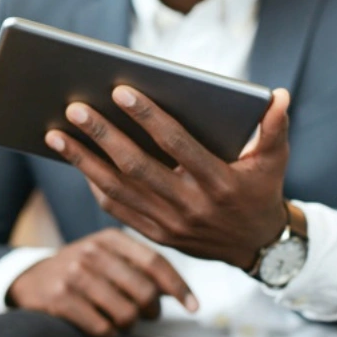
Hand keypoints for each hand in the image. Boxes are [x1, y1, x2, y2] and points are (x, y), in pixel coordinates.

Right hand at [8, 229, 197, 336]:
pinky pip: (102, 328)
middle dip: (151, 311)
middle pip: (144, 292)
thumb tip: (183, 293)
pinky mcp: (59, 300)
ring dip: (129, 325)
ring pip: (126, 314)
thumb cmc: (83, 270)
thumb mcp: (109, 256)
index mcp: (111, 238)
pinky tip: (102, 326)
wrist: (31, 279)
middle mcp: (92, 252)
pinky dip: (108, 334)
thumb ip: (142, 266)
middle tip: (146, 314)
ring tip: (121, 320)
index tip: (195, 307)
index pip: (156, 262)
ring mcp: (74, 275)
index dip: (179, 287)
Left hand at [44, 87, 290, 269]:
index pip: (177, 145)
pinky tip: (77, 161)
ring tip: (56, 133)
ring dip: (84, 161)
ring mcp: (170, 224)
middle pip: (137, 166)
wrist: (256, 246)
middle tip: (75, 108)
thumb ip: (275, 127)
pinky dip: (95, 185)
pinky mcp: (156, 235)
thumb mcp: (275, 159)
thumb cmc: (262, 189)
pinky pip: (118, 210)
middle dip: (103, 136)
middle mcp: (191, 206)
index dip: (148, 117)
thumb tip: (279, 95)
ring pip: (118, 190)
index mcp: (219, 182)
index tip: (121, 91)